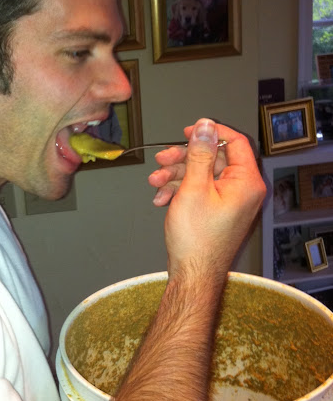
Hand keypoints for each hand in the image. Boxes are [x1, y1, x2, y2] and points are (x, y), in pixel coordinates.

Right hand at [149, 119, 265, 278]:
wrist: (192, 275)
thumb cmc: (196, 237)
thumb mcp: (194, 188)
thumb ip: (200, 153)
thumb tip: (205, 125)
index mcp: (246, 181)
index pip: (234, 142)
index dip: (210, 133)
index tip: (187, 132)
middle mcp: (242, 190)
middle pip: (213, 159)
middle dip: (183, 159)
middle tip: (161, 160)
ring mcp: (229, 202)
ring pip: (202, 174)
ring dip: (175, 176)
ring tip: (154, 183)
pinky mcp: (217, 211)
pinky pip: (199, 190)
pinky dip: (179, 191)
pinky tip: (161, 199)